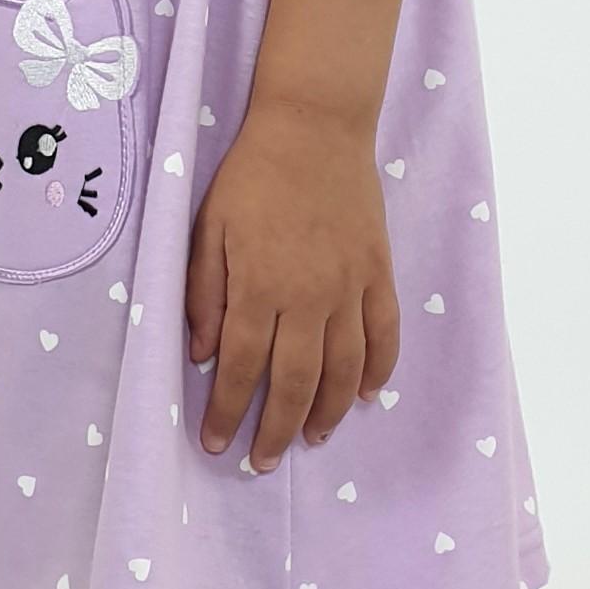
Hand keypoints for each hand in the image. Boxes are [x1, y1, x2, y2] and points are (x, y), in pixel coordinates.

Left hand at [184, 97, 399, 469]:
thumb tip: (204, 355)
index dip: (229, 412)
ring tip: (313, 439)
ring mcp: (350, 287)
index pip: (243, 368)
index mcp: (259, 286)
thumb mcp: (207, 228)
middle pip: (296, 382)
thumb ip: (204, 293)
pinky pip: (385, 334)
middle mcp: (308, 296)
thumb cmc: (252, 175)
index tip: (218, 444)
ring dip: (330, 412)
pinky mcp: (379, 272)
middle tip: (264, 462)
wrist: (315, 126)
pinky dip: (379, 370)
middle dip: (277, 429)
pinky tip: (368, 395)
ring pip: (345, 369)